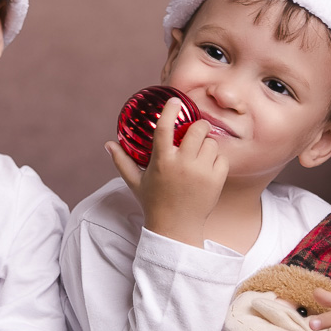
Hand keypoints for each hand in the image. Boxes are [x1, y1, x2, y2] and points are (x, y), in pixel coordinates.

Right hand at [107, 97, 229, 246]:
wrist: (176, 229)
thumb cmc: (154, 203)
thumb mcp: (135, 182)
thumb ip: (122, 161)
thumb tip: (108, 144)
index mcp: (161, 161)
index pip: (165, 127)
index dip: (170, 110)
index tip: (174, 101)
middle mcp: (182, 164)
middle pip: (198, 129)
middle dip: (198, 126)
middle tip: (195, 131)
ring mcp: (201, 172)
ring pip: (212, 142)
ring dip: (207, 144)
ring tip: (199, 155)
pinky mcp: (216, 180)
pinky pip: (222, 158)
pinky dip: (217, 160)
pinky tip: (207, 168)